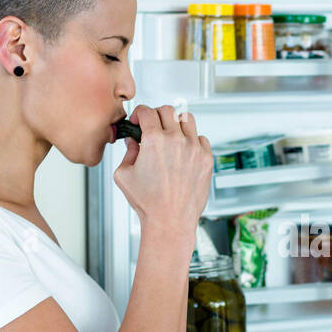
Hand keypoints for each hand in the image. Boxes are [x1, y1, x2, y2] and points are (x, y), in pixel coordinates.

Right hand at [112, 104, 212, 238]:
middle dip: (156, 115)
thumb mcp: (124, 175)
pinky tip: (184, 151)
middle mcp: (176, 140)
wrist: (170, 221)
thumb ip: (127, 152)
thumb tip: (133, 141)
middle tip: (153, 126)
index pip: (147, 111)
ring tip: (171, 135)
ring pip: (187, 119)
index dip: (139, 114)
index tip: (138, 121)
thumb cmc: (148, 203)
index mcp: (154, 141)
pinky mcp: (207, 159)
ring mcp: (194, 148)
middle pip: (167, 110)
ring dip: (176, 123)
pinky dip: (192, 140)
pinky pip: (201, 138)